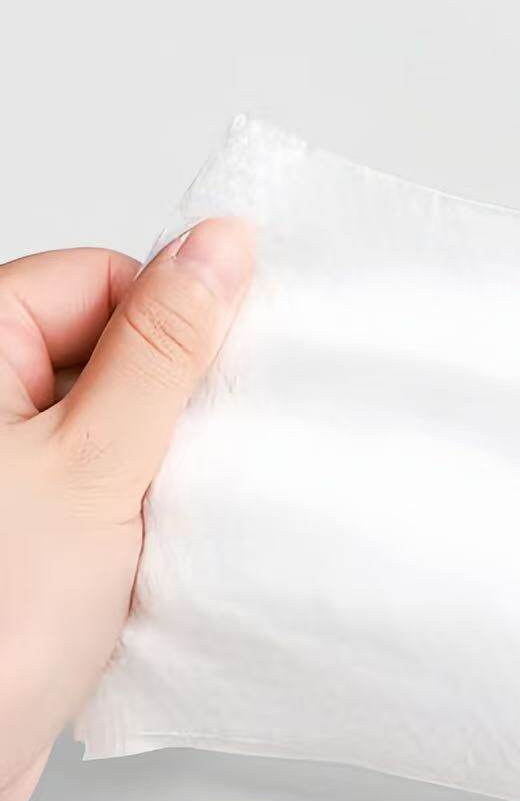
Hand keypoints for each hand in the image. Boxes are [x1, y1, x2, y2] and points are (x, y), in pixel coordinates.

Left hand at [0, 219, 252, 800]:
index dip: (172, 322)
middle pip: (110, 347)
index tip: (218, 378)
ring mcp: (7, 471)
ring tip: (167, 519)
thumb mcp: (95, 463)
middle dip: (171, 403)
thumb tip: (217, 247)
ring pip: (118, 424)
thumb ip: (162, 348)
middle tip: (191, 462)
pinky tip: (156, 552)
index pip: (99, 278)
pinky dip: (147, 511)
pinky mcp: (30, 529)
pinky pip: (109, 485)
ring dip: (163, 465)